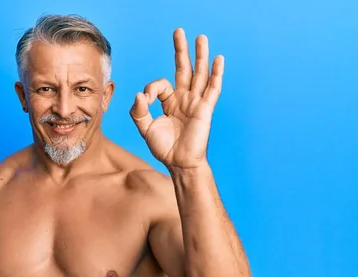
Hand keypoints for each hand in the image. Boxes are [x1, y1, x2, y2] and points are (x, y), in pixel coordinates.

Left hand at [130, 28, 223, 169]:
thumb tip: (139, 94)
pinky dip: (216, 74)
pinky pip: (212, 89)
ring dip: (200, 56)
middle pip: (183, 69)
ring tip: (201, 38)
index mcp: (170, 101)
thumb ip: (139, 111)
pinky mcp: (205, 109)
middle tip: (179, 31)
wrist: (179, 163)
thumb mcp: (145, 128)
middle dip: (181, 50)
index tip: (144, 100)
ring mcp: (195, 102)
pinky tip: (219, 59)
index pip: (161, 84)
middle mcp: (184, 99)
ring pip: (199, 74)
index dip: (150, 89)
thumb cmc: (164, 148)